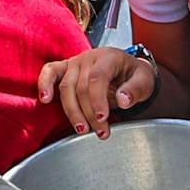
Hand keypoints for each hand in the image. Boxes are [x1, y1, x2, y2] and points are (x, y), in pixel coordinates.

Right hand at [37, 47, 154, 138]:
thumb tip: (123, 100)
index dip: (98, 100)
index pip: (98, 78)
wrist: (129, 70)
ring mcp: (75, 62)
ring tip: (82, 129)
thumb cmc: (135, 76)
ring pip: (66, 87)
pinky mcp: (65, 68)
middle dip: (89, 113)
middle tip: (100, 132)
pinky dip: (44, 84)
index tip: (102, 119)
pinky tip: (45, 100)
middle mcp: (89, 58)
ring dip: (72, 111)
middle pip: (81, 87)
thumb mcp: (145, 81)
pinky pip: (50, 72)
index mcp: (109, 57)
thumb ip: (136, 90)